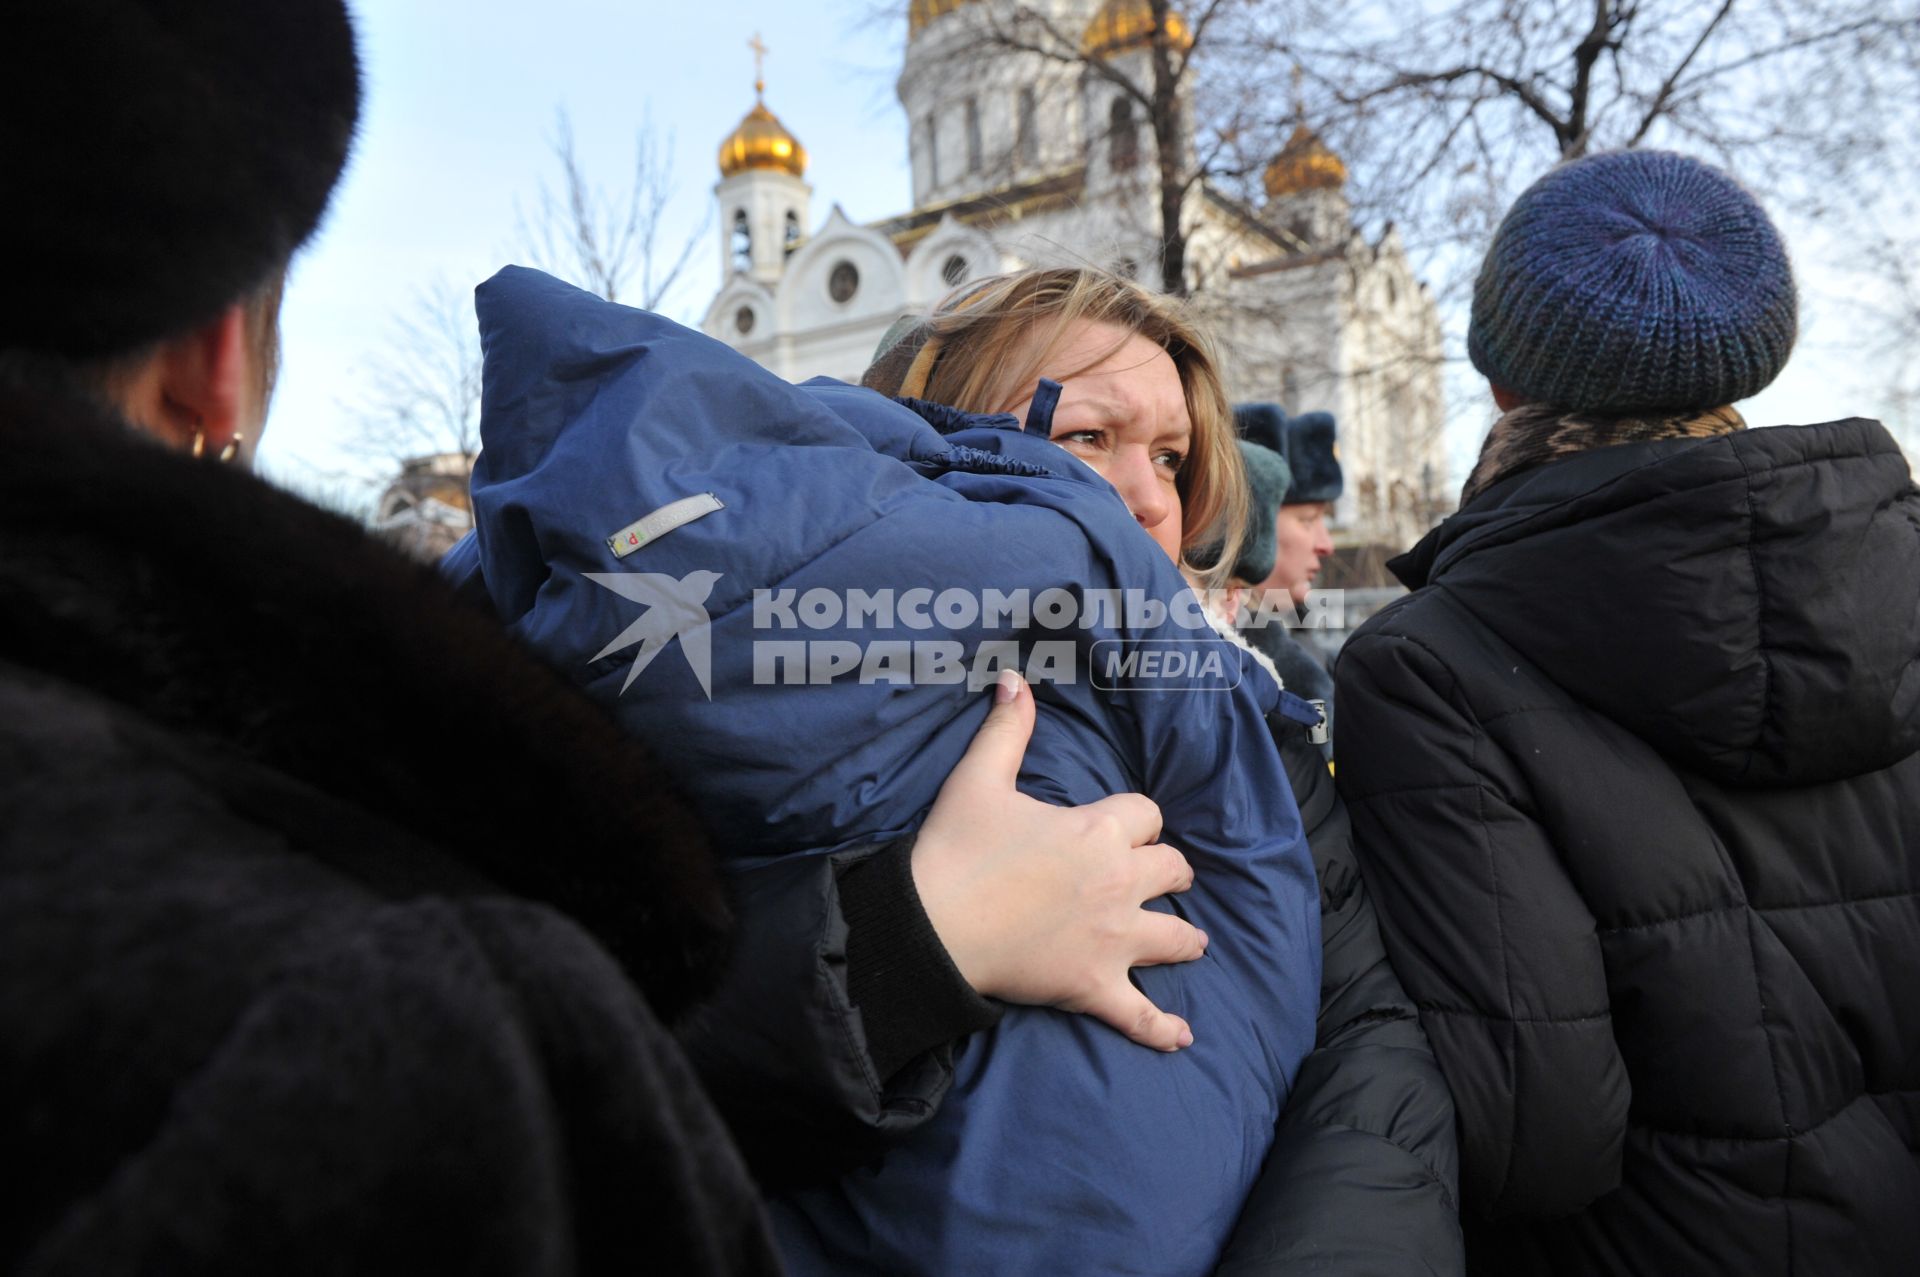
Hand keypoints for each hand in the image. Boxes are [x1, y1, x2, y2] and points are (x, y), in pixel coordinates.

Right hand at [912, 668, 1206, 1050]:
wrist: (930, 924)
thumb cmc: (954, 850)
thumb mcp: (978, 779)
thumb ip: (1006, 728)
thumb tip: (1013, 679)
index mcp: (1098, 830)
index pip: (1147, 816)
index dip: (1139, 821)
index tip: (1127, 829)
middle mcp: (1118, 883)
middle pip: (1172, 871)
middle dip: (1168, 872)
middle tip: (1161, 879)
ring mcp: (1112, 940)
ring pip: (1175, 937)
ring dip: (1184, 937)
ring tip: (1190, 942)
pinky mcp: (1093, 987)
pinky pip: (1140, 1014)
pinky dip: (1162, 1028)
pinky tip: (1181, 1037)